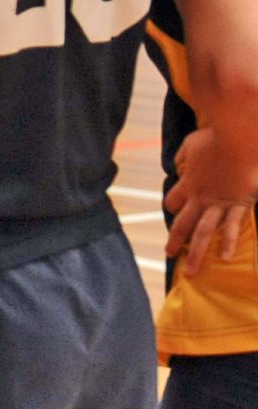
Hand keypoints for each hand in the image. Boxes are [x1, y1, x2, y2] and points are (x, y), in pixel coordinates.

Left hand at [168, 128, 256, 277]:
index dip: (172, 205)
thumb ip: (183, 156)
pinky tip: (224, 258)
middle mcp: (199, 198)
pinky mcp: (238, 204)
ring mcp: (219, 204)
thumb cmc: (214, 138)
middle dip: (175, 241)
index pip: (172, 202)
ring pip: (203, 233)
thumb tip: (179, 163)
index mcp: (186, 183)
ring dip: (196, 253)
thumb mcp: (190, 144)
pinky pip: (232, 227)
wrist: (236, 139)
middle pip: (182, 224)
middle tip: (169, 254)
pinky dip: (227, 242)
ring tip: (191, 271)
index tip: (174, 208)